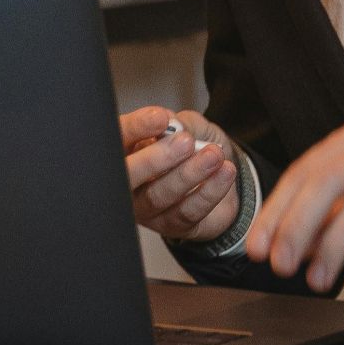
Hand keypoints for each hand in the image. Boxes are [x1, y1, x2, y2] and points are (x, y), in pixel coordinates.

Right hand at [122, 106, 238, 241]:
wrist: (218, 175)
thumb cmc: (195, 147)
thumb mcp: (188, 125)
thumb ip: (179, 123)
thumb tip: (172, 124)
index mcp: (126, 150)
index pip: (119, 139)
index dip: (136, 128)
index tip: (160, 118)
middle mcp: (130, 182)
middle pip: (128, 176)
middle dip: (156, 159)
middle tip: (185, 142)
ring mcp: (147, 208)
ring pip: (159, 196)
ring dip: (188, 174)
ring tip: (213, 155)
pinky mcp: (171, 225)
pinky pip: (187, 212)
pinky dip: (209, 191)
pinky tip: (224, 172)